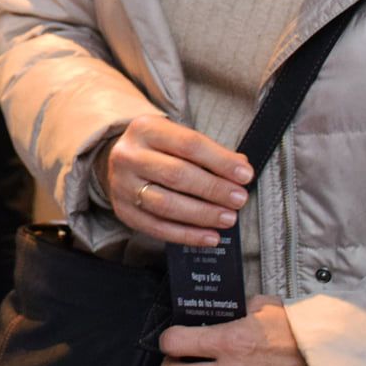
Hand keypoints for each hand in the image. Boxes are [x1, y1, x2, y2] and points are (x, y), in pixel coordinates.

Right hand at [98, 114, 251, 246]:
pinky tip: (210, 236)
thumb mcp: (178, 137)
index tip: (245, 174)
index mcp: (146, 129)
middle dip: (214, 189)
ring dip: (203, 214)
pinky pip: (158, 228)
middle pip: (177, 175)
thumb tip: (241, 168)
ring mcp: (122, 185)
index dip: (220, 161)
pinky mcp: (123, 211)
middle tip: (239, 199)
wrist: (120, 162)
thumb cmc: (159, 149)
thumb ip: (208, 151)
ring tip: (228, 218)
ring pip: (166, 204)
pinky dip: (187, 235)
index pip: (188, 144)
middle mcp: (129, 156)